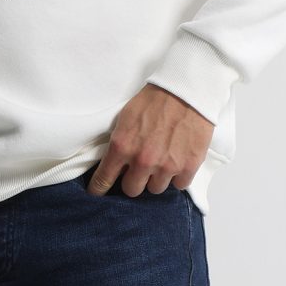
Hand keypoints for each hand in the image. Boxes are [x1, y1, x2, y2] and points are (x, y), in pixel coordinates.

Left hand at [86, 84, 213, 195]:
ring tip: (162, 161)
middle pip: (132, 190)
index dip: (99, 189)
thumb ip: (120, 144)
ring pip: (156, 189)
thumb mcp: (126, 118)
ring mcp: (166, 166)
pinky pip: (179, 185)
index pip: (103, 180)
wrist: (187, 91)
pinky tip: (178, 161)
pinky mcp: (188, 166)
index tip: (97, 194)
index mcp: (123, 147)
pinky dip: (178, 176)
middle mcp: (142, 161)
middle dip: (134, 181)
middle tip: (140, 169)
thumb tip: (116, 165)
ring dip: (157, 178)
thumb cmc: (155, 100)